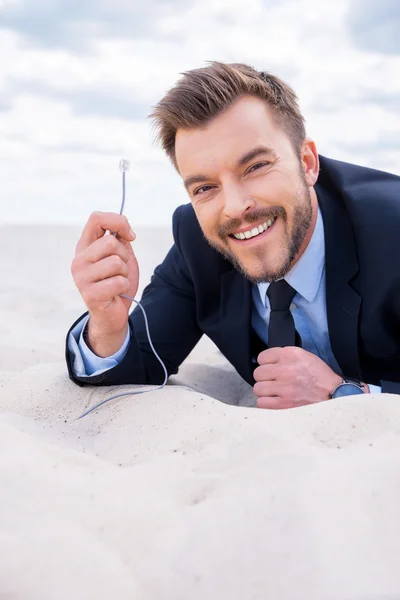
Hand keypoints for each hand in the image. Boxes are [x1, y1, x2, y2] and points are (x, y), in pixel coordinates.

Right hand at [71, 212, 138, 355]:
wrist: (113, 313)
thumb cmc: (117, 282)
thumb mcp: (121, 256)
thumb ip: (120, 239)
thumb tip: (124, 229)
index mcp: (85, 246)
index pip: (96, 219)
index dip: (118, 222)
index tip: (130, 236)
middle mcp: (79, 260)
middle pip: (110, 243)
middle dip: (125, 256)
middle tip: (121, 269)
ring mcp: (81, 278)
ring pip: (116, 263)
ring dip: (124, 273)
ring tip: (117, 281)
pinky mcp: (89, 294)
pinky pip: (118, 282)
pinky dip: (124, 287)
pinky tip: (116, 293)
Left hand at [253, 347, 342, 408]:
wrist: (333, 395)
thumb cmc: (320, 377)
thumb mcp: (305, 356)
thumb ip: (286, 356)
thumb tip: (268, 361)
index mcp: (291, 355)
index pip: (262, 357)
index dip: (266, 363)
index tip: (271, 368)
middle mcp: (285, 370)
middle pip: (258, 373)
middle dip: (264, 378)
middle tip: (274, 381)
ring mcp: (284, 388)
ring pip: (258, 388)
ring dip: (265, 391)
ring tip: (275, 392)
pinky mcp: (283, 404)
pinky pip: (262, 403)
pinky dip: (266, 403)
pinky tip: (275, 401)